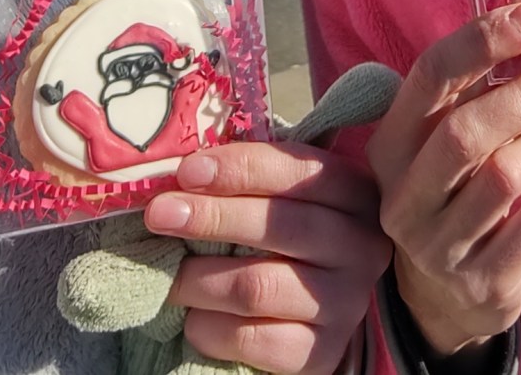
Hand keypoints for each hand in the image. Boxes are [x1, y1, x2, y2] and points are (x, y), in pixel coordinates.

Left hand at [145, 141, 389, 373]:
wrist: (313, 311)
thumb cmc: (287, 236)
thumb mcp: (283, 196)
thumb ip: (249, 179)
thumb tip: (184, 172)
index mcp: (354, 194)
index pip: (298, 171)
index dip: (240, 168)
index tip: (187, 172)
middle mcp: (360, 247)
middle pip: (277, 226)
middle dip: (210, 217)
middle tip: (160, 214)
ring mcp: (344, 303)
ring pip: (257, 287)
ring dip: (199, 278)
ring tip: (170, 274)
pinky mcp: (320, 352)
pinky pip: (250, 339)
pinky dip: (208, 327)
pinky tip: (193, 318)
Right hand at [365, 2, 520, 356]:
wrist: (442, 299)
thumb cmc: (452, 193)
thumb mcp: (442, 144)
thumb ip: (475, 94)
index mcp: (391, 145)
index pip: (429, 78)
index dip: (481, 41)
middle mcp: (404, 196)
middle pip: (466, 133)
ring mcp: (439, 245)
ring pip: (504, 178)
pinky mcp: (481, 282)